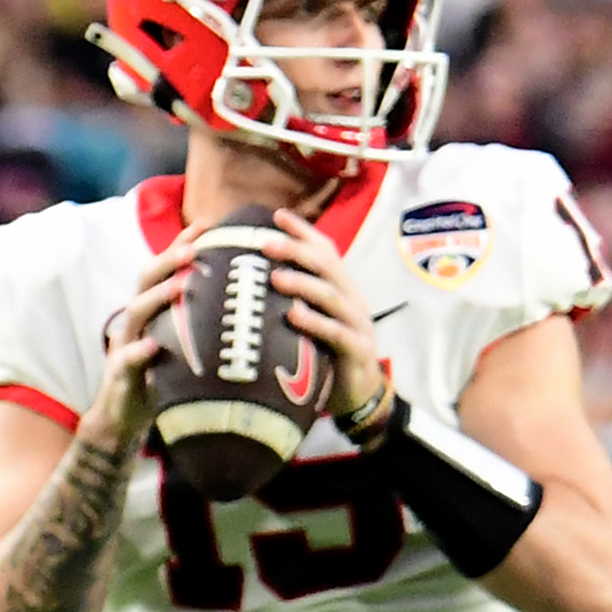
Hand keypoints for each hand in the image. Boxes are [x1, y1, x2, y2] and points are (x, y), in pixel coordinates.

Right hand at [92, 235, 203, 448]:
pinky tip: (155, 346)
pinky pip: (128, 359)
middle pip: (146, 280)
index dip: (182, 245)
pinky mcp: (121, 374)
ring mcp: (126, 345)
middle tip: (195, 248)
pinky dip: (140, 351)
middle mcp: (137, 321)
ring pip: (137, 312)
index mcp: (153, 311)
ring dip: (158, 296)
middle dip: (169, 260)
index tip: (208, 225)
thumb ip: (204, 325)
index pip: (166, 269)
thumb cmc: (163, 379)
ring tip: (181, 285)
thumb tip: (250, 308)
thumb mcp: (185, 347)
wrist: (125, 419)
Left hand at [257, 209, 391, 425]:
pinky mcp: (358, 350)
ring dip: (302, 283)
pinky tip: (293, 316)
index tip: (277, 215)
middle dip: (297, 251)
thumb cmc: (326, 353)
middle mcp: (352, 300)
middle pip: (328, 267)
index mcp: (342, 289)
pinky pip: (336, 333)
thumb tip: (252, 277)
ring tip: (275, 277)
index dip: (304, 232)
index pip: (326, 251)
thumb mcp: (311, 320)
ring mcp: (358, 325)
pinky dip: (315, 322)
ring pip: (331, 296)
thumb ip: (293, 298)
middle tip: (266, 243)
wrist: (358, 395)